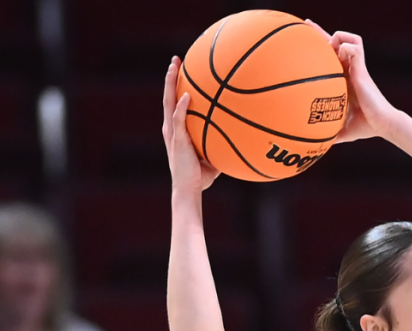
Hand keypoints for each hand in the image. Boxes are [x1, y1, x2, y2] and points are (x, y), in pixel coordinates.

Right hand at [162, 57, 217, 191]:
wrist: (189, 189)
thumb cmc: (201, 176)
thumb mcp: (214, 155)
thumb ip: (222, 142)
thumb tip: (242, 136)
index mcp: (177, 130)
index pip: (175, 103)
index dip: (176, 86)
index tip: (181, 71)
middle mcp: (171, 128)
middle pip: (169, 97)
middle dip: (171, 77)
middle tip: (176, 60)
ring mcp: (172, 133)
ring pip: (169, 102)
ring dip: (171, 83)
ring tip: (174, 66)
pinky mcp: (177, 140)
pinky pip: (178, 119)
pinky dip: (182, 107)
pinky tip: (187, 95)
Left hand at [304, 21, 399, 143]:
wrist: (382, 124)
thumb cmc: (365, 127)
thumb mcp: (341, 130)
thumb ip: (327, 133)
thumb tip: (312, 148)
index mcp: (342, 80)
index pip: (329, 58)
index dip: (318, 47)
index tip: (303, 41)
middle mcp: (348, 70)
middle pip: (334, 42)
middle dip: (319, 32)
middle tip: (305, 24)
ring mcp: (356, 67)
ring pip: (347, 39)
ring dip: (336, 37)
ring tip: (330, 45)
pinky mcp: (362, 68)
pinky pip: (355, 47)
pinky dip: (346, 46)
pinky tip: (341, 53)